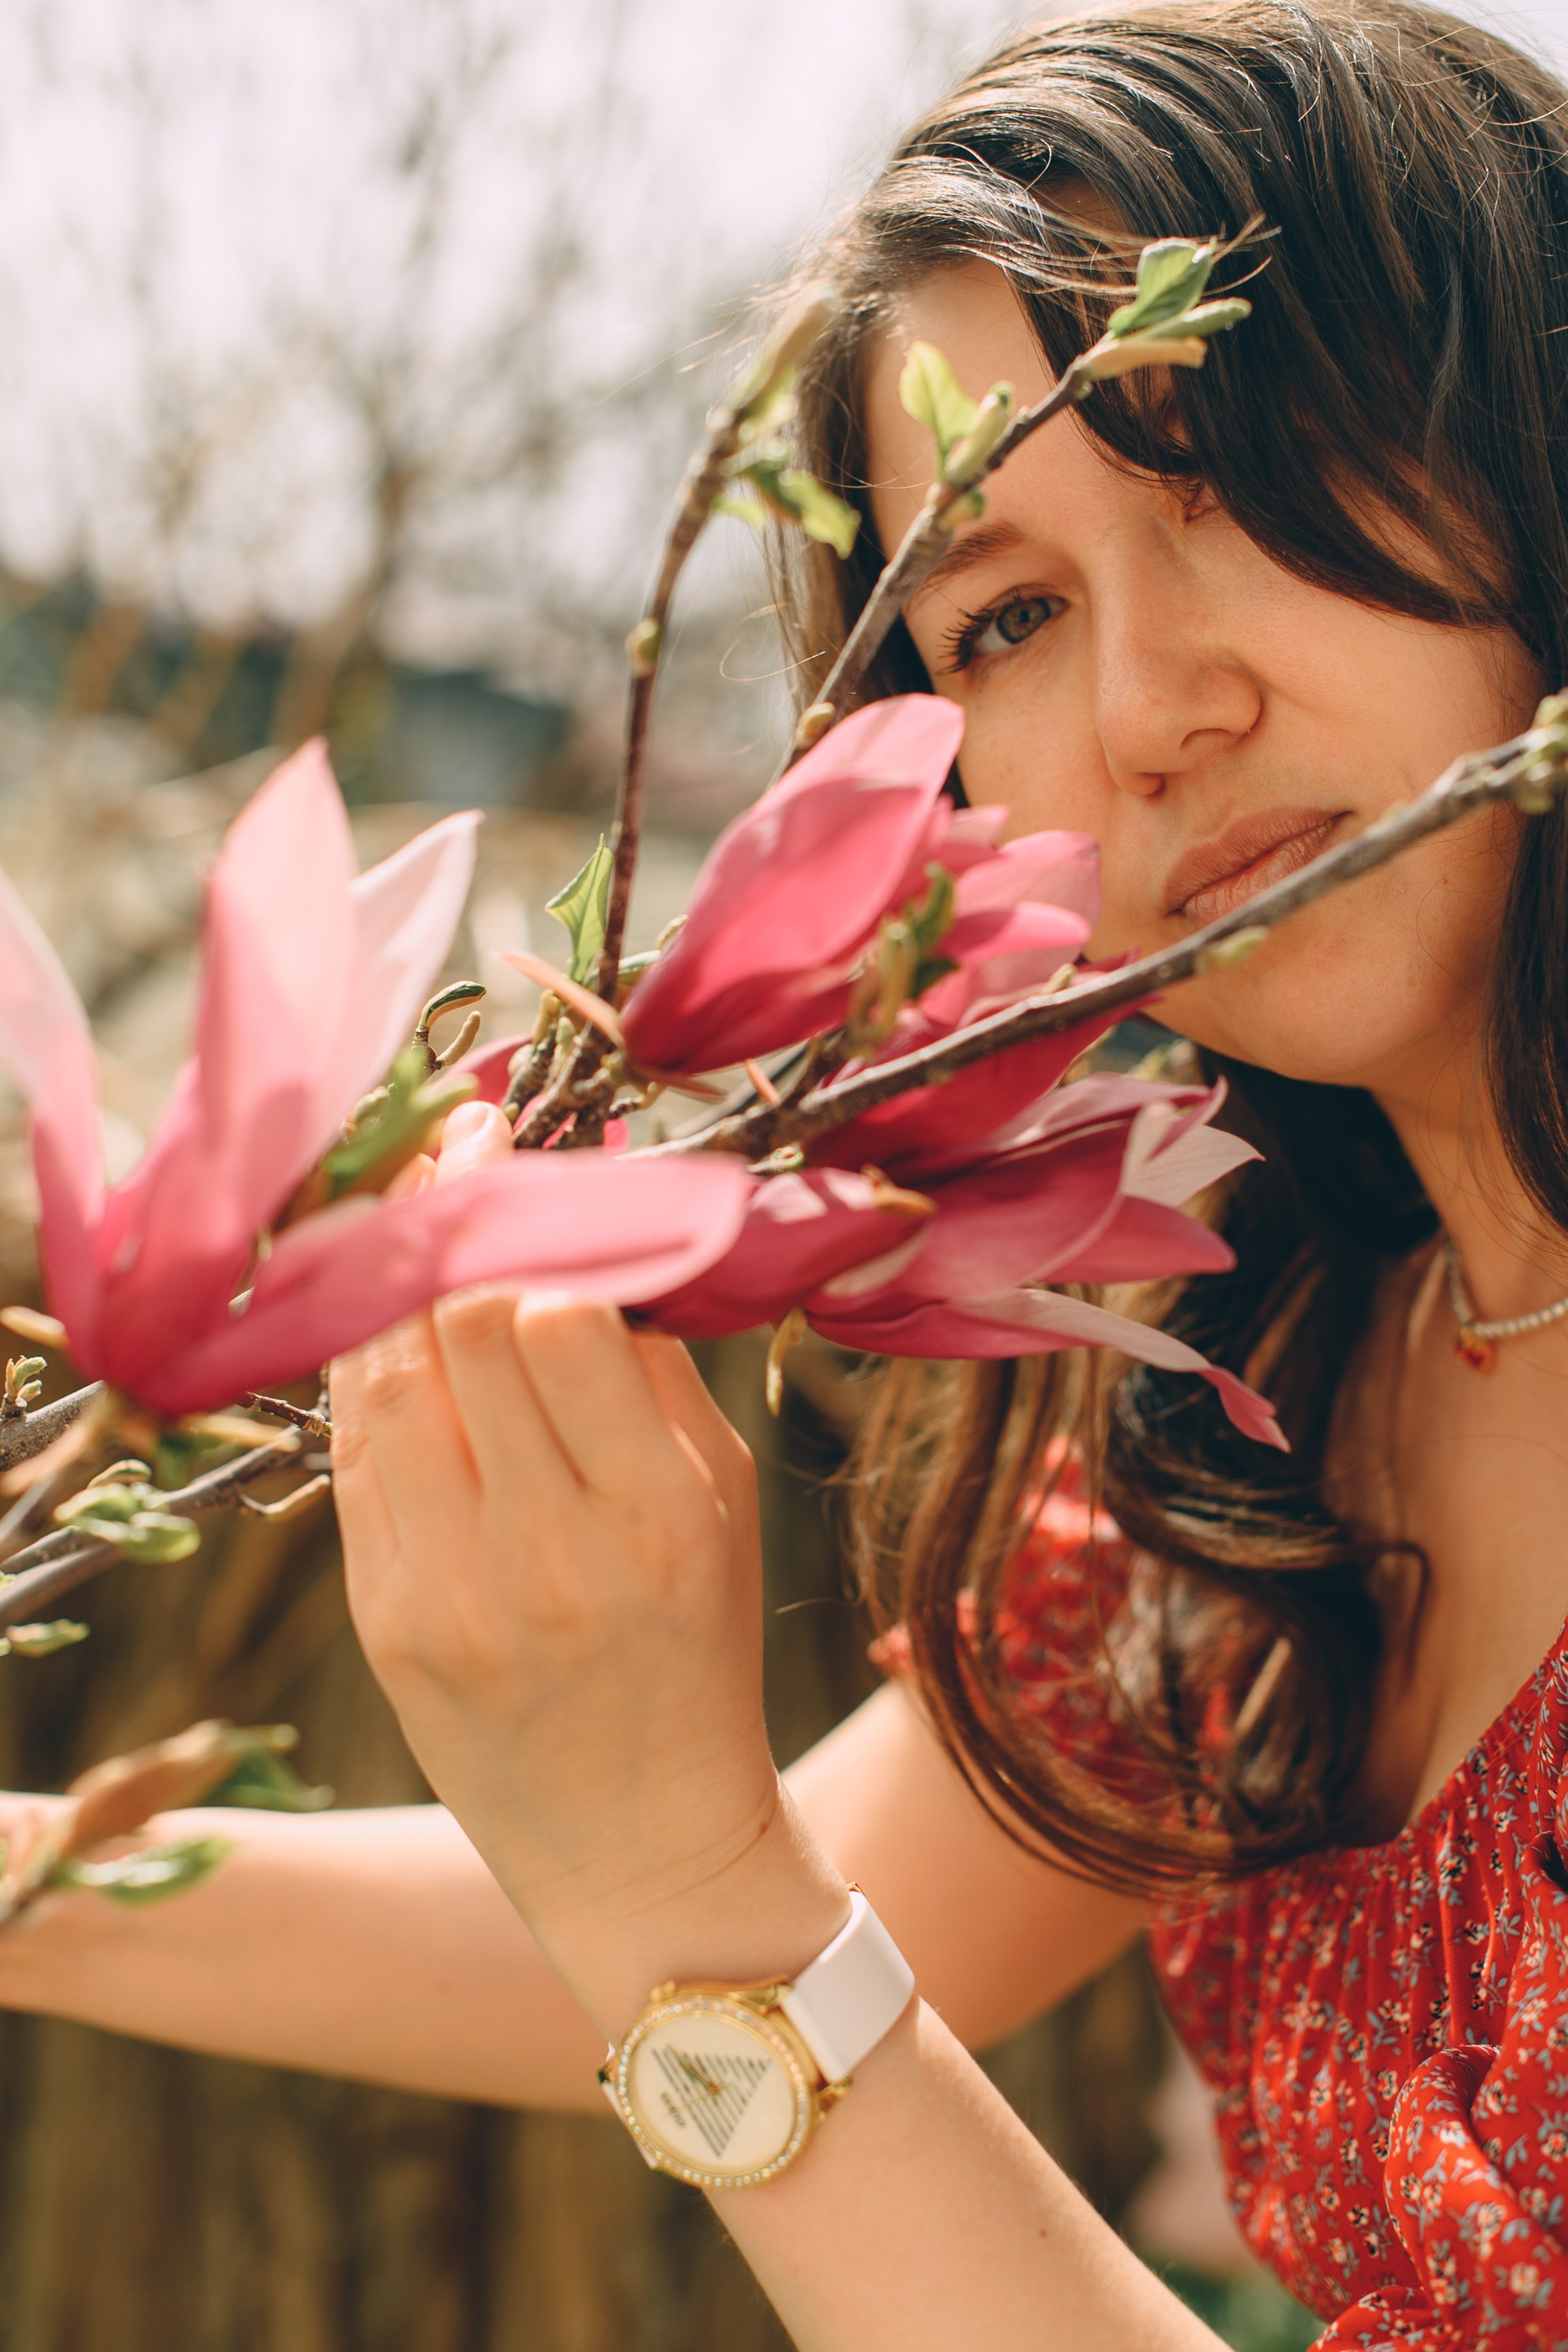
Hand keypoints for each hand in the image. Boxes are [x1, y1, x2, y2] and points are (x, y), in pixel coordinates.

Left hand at [330, 1104, 847, 2034]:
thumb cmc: (700, 1652)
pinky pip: (354, 1451)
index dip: (540, 1221)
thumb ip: (658, 1361)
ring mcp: (443, 1592)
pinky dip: (371, 1363)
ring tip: (418, 1206)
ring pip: (387, 1375)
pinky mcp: (379, 1616)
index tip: (536, 1157)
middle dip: (462, 1215)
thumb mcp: (724, 1503)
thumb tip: (601, 1210)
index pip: (561, 1319)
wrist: (638, 1840)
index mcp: (654, 1517)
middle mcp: (542, 1554)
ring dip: (401, 1275)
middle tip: (467, 1145)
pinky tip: (391, 1312)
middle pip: (464, 1328)